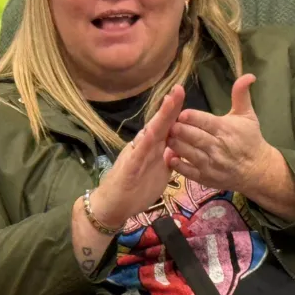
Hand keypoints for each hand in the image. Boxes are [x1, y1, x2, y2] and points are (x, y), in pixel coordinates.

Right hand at [89, 84, 185, 226]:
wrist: (112, 205)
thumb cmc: (134, 189)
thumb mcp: (158, 171)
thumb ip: (168, 157)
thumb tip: (179, 144)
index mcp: (152, 148)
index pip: (165, 126)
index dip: (174, 111)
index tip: (182, 93)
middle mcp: (143, 146)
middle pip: (159, 124)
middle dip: (169, 107)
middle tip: (179, 88)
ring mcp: (136, 155)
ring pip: (150, 134)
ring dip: (160, 118)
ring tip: (169, 101)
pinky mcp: (129, 168)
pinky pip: (138, 154)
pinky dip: (145, 142)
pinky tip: (152, 132)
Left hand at [165, 74, 272, 192]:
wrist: (257, 170)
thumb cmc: (250, 139)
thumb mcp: (248, 115)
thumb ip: (241, 94)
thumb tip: (249, 74)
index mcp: (225, 129)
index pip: (205, 121)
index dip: (192, 117)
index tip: (181, 112)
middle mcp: (217, 147)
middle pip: (194, 137)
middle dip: (180, 130)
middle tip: (167, 124)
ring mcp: (211, 164)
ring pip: (189, 153)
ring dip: (175, 145)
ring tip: (165, 137)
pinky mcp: (206, 177)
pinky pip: (189, 171)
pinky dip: (178, 165)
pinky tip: (169, 157)